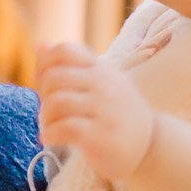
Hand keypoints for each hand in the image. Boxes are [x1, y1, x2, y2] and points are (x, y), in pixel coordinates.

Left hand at [36, 40, 155, 182]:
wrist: (149, 145)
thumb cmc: (117, 113)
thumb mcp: (100, 83)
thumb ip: (70, 66)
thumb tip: (40, 46)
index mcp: (101, 68)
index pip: (65, 51)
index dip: (44, 64)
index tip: (44, 84)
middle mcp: (104, 84)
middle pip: (54, 77)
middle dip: (43, 95)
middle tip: (49, 111)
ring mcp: (103, 109)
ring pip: (56, 102)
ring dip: (45, 117)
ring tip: (50, 126)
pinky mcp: (100, 134)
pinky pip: (63, 127)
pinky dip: (49, 134)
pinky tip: (51, 138)